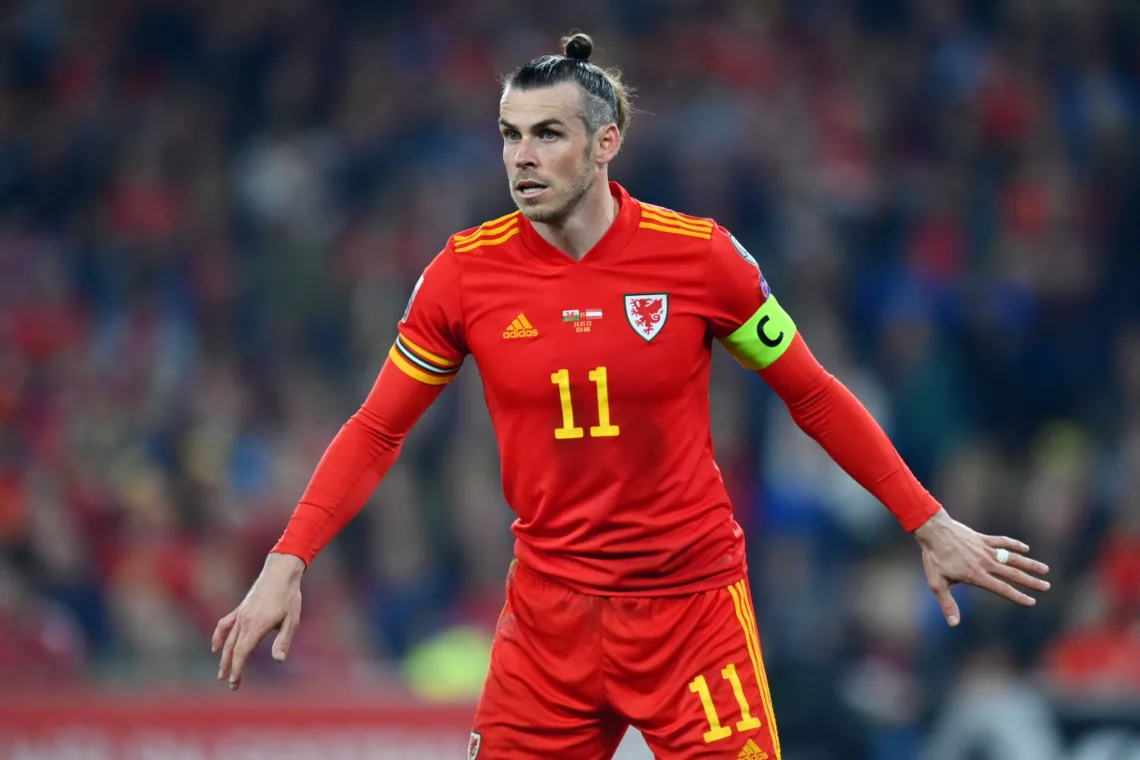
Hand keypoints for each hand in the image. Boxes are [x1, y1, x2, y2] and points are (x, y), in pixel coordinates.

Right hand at [212, 552, 304, 689]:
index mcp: (257, 626)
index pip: (242, 652)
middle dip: (231, 668)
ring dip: (224, 657)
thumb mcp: (292, 620)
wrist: (280, 572)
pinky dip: (219, 636)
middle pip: (232, 649)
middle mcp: (245, 621)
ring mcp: (241, 614)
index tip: (235, 682)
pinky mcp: (241, 609)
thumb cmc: (289, 596)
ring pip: (227, 639)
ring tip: (222, 673)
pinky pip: (225, 624)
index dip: (237, 668)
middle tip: (231, 685)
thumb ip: (284, 641)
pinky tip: (216, 647)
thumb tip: (279, 660)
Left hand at [914, 509, 1049, 626]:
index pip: (1002, 589)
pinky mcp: (982, 538)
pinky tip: (1025, 548)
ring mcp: (985, 549)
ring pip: (1012, 558)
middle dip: (1031, 581)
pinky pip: (1002, 541)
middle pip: (1013, 574)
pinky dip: (1014, 544)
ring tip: (1045, 569)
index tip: (1032, 602)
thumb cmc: (934, 558)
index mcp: (976, 576)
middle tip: (1047, 586)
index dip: (1018, 596)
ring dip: (1029, 563)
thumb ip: (948, 604)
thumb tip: (954, 624)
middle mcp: (985, 563)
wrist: (933, 531)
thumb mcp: (937, 584)